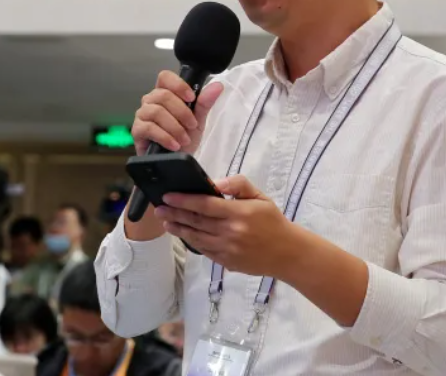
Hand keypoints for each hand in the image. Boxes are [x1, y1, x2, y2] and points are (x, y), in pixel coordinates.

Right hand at [131, 71, 222, 154]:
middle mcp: (151, 101)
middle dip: (182, 112)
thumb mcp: (199, 120)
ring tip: (184, 139)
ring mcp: (142, 115)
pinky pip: (149, 128)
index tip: (192, 98)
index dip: (178, 85)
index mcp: (165, 93)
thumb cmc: (185, 138)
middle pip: (163, 95)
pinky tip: (174, 144)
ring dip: (175, 127)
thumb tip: (217, 86)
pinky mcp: (137, 130)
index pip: (165, 77)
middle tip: (192, 126)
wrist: (177, 160)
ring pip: (156, 112)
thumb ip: (205, 102)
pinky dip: (165, 137)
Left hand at [155, 175, 302, 277]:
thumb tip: (215, 183)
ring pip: (195, 237)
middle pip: (195, 221)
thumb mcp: (260, 196)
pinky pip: (203, 250)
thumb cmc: (272, 221)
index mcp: (239, 213)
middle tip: (159, 208)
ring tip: (166, 221)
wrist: (286, 253)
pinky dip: (191, 241)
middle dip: (174, 213)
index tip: (168, 196)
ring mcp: (226, 249)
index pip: (204, 204)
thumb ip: (238, 185)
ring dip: (178, 228)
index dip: (183, 200)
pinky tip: (183, 234)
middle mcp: (230, 232)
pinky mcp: (225, 262)